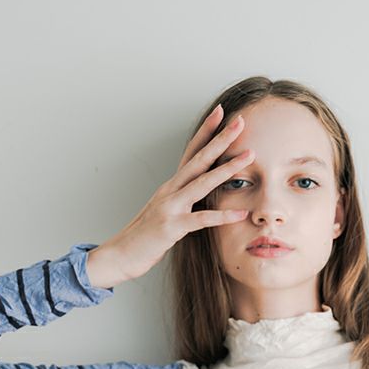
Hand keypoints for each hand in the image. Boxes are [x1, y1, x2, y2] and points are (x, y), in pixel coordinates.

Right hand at [86, 106, 253, 287]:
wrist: (119, 255)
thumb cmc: (143, 237)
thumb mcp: (164, 212)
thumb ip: (180, 200)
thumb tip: (198, 193)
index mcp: (170, 186)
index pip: (190, 153)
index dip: (205, 132)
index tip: (220, 112)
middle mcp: (170, 191)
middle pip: (199, 159)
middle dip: (220, 139)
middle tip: (240, 121)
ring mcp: (170, 207)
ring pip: (202, 183)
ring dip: (227, 168)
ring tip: (249, 155)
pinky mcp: (171, 227)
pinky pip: (201, 220)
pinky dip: (222, 216)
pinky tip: (240, 213)